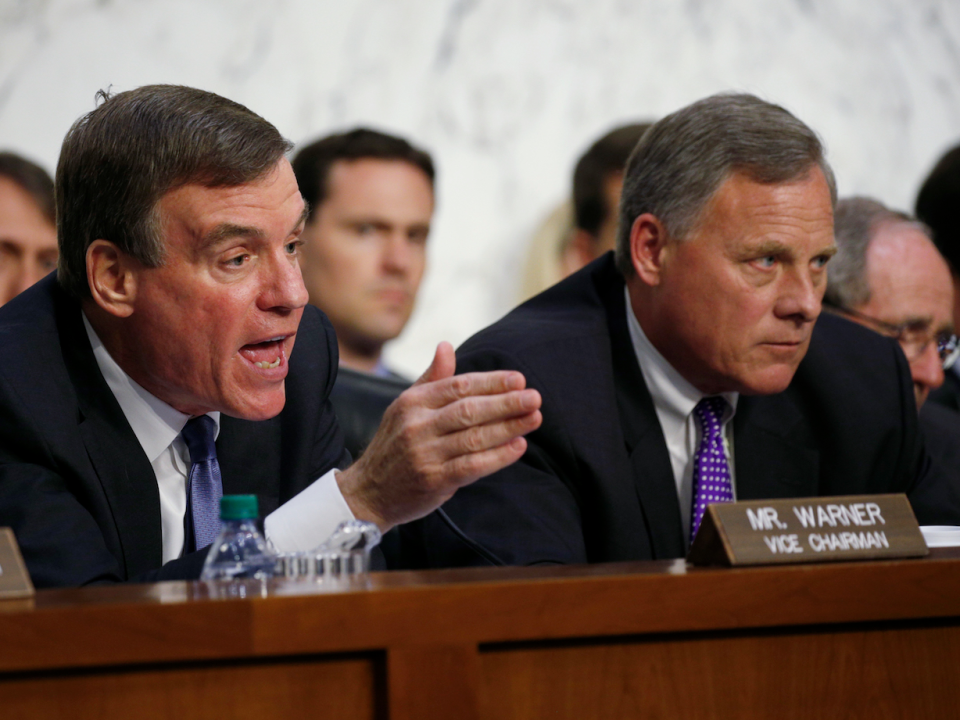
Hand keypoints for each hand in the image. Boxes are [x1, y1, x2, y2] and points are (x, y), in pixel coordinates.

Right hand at [335, 342, 541, 530]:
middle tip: (535, 397)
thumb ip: (431, 379)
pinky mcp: (433, 480)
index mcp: (413, 402)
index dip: (491, 382)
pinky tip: (518, 446)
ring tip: (534, 419)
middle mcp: (417, 425)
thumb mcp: (405, 407)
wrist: (369, 492)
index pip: (458, 386)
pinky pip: (472, 466)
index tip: (519, 379)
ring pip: (474, 437)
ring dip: (508, 427)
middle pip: (469, 410)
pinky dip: (498, 456)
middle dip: (506, 402)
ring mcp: (425, 454)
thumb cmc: (395, 445)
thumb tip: (446, 346)